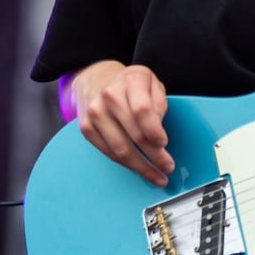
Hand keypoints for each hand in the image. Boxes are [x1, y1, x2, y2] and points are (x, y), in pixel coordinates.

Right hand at [67, 61, 173, 186]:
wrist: (96, 79)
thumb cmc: (130, 84)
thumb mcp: (152, 83)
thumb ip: (159, 103)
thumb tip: (158, 131)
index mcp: (131, 81)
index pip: (142, 111)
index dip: (154, 131)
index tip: (164, 144)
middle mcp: (110, 96)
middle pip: (134, 134)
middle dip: (154, 156)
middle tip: (167, 167)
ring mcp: (95, 113)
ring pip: (120, 149)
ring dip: (141, 167)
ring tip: (157, 175)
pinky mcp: (86, 128)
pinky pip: (108, 152)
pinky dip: (125, 164)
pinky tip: (138, 168)